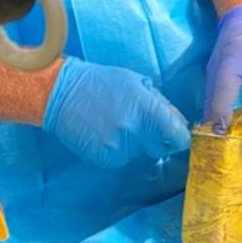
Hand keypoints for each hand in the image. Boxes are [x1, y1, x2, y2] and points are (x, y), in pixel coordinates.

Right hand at [42, 58, 190, 167]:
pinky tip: (102, 134)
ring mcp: (119, 147)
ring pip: (137, 153)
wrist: (63, 93)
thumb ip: (160, 103)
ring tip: (112, 124)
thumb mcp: (137, 82)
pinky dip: (114, 151)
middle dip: (152, 138)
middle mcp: (136, 131)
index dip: (178, 138)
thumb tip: (178, 122)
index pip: (178, 137)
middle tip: (134, 122)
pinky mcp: (103, 158)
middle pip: (159, 148)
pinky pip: (118, 160)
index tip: (174, 137)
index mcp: (149, 110)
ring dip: (130, 143)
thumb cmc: (103, 82)